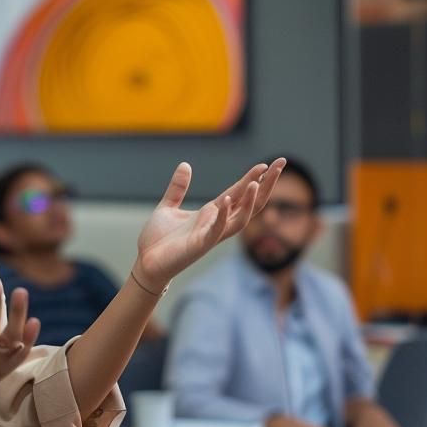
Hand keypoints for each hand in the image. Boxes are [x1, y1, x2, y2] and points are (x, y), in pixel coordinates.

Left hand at [135, 159, 285, 286]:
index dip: (254, 178)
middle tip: (280, 165)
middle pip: (249, 203)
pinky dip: (222, 216)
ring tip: (257, 183)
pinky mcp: (199, 245)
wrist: (146, 263)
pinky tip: (224, 200)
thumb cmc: (158, 239)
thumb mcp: (168, 207)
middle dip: (266, 185)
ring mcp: (210, 235)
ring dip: (249, 202)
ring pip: (240, 220)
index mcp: (211, 212)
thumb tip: (186, 165)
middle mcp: (216, 223)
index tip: (269, 163)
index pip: (239, 192)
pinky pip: (216, 231)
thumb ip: (178, 187)